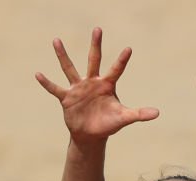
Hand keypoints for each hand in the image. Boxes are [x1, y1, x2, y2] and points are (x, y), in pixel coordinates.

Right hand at [36, 27, 158, 142]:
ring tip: (56, 40)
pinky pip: (55, 89)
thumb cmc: (108, 124)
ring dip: (63, 55)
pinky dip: (47, 83)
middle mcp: (92, 82)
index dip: (122, 61)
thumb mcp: (123, 118)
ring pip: (69, 68)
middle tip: (98, 29)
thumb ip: (139, 114)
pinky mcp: (67, 98)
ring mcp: (78, 88)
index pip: (116, 70)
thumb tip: (157, 113)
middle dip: (96, 45)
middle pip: (94, 60)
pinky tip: (38, 74)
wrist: (91, 135)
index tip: (129, 48)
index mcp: (107, 85)